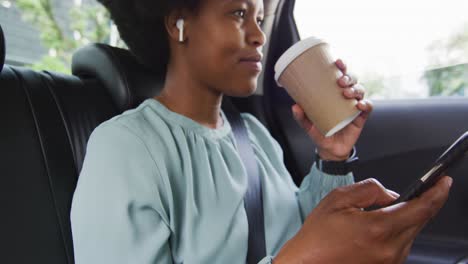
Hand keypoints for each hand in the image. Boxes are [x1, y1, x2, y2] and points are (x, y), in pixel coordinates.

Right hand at [274, 176, 451, 263]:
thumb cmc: (318, 236)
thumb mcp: (338, 200)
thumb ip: (369, 189)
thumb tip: (391, 193)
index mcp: (378, 228)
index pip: (421, 208)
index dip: (437, 192)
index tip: (444, 182)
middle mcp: (389, 248)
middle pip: (420, 220)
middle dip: (420, 203)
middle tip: (413, 192)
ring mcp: (390, 261)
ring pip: (411, 232)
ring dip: (405, 218)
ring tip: (376, 215)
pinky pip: (402, 244)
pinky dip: (397, 231)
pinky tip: (375, 228)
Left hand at [292, 59, 372, 160]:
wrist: (329, 149)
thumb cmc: (320, 132)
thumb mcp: (307, 124)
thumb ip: (301, 117)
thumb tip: (295, 106)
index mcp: (334, 94)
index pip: (340, 76)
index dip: (341, 67)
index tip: (337, 62)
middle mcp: (346, 97)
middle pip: (353, 80)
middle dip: (349, 77)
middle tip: (340, 82)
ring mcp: (354, 106)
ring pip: (361, 90)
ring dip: (356, 89)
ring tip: (347, 94)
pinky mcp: (361, 118)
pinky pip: (368, 107)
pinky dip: (366, 104)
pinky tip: (359, 105)